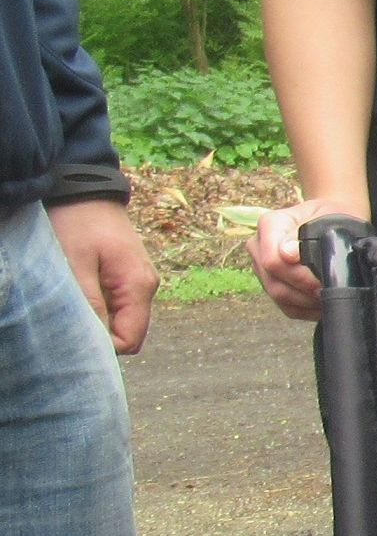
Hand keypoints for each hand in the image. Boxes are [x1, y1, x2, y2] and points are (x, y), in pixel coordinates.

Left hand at [46, 198, 156, 353]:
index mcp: (139, 286)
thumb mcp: (76, 264)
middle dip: (102, 335)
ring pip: (124, 320)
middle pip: (129, 332)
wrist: (88, 190)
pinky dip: (101, 307)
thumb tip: (96, 341)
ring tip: (74, 301)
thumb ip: (90, 303)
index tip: (74, 333)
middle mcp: (147, 286)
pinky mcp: (130, 275)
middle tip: (70, 319)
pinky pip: (120, 305)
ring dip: (99, 319)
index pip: (130, 340)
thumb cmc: (79, 223)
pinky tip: (82, 291)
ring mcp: (140, 281)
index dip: (103, 345)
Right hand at [250, 196, 365, 321]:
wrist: (332, 220)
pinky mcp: (272, 285)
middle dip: (306, 292)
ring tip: (331, 299)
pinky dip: (307, 310)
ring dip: (307, 302)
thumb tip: (287, 254)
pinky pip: (286, 307)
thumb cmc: (331, 216)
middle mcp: (258, 247)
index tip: (324, 279)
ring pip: (279, 296)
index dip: (299, 275)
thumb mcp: (327, 215)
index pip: (272, 260)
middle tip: (333, 293)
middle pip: (274, 282)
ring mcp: (262, 268)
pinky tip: (324, 305)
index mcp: (269, 225)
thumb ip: (307, 233)